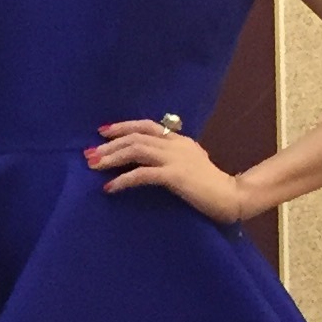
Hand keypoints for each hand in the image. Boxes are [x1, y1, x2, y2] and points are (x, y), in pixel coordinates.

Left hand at [85, 120, 246, 222]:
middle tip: (89, 154)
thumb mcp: (190, 162)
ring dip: (112, 157)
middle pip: (136, 136)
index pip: (146, 125)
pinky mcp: (175, 176)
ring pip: (136, 150)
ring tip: (94, 166)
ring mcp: (176, 158)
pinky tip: (110, 187)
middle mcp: (175, 144)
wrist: (232, 196)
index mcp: (179, 139)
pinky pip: (143, 174)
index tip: (103, 132)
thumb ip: (172, 156)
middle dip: (110, 144)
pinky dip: (123, 179)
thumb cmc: (210, 185)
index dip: (122, 126)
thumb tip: (147, 160)